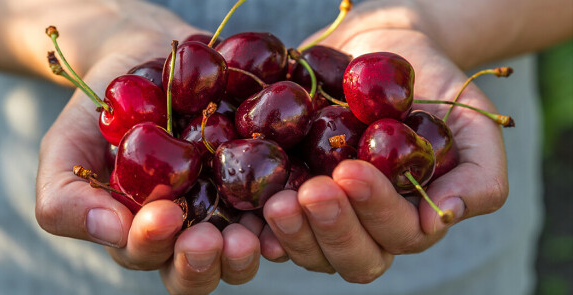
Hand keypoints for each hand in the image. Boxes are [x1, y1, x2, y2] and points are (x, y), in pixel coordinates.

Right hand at [35, 38, 261, 294]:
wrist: (142, 57)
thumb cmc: (99, 111)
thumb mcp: (64, 150)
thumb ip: (66, 199)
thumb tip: (111, 231)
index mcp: (142, 234)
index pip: (147, 257)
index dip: (154, 246)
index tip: (163, 216)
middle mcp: (188, 230)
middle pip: (201, 269)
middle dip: (204, 261)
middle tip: (210, 239)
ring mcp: (227, 206)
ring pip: (243, 249)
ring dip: (247, 248)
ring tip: (250, 230)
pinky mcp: (259, 177)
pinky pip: (277, 203)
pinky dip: (285, 209)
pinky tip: (289, 200)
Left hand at [260, 27, 508, 281]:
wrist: (381, 52)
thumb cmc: (433, 90)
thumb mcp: (471, 126)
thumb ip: (479, 176)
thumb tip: (446, 217)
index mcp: (409, 218)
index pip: (397, 235)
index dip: (375, 211)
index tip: (352, 171)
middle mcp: (365, 227)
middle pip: (351, 257)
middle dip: (331, 228)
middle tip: (312, 191)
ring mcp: (324, 217)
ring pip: (309, 251)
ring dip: (293, 232)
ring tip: (277, 200)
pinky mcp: (288, 195)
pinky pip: (271, 226)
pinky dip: (259, 226)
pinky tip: (250, 210)